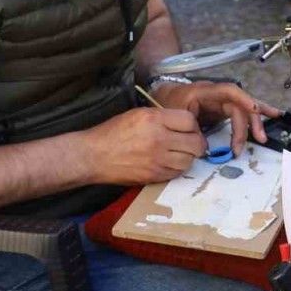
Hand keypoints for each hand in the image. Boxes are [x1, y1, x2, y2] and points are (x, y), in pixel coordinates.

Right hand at [84, 107, 205, 184]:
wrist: (94, 156)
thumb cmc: (113, 132)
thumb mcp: (138, 114)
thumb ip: (162, 117)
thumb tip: (183, 124)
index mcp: (154, 119)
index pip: (190, 121)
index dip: (193, 125)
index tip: (189, 128)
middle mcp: (159, 139)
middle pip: (196, 143)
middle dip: (197, 142)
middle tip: (190, 142)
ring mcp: (158, 160)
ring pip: (189, 160)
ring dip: (188, 157)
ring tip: (179, 153)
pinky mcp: (154, 176)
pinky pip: (177, 173)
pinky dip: (177, 168)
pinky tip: (169, 163)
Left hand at [153, 81, 281, 155]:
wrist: (161, 98)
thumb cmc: (167, 105)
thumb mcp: (174, 116)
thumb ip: (191, 129)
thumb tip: (206, 146)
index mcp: (204, 91)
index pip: (228, 92)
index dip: (243, 99)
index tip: (254, 111)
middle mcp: (217, 94)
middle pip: (240, 104)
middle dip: (250, 122)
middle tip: (257, 139)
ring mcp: (221, 101)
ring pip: (244, 107)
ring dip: (257, 120)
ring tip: (265, 133)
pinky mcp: (223, 109)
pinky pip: (241, 111)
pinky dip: (255, 115)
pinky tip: (270, 115)